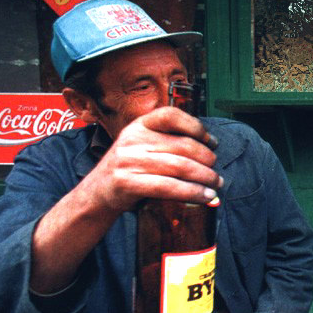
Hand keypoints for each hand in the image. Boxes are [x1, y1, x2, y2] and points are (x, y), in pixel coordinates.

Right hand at [87, 107, 222, 212]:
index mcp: (139, 125)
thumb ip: (167, 141)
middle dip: (207, 159)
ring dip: (205, 177)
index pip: (171, 115)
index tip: (212, 142)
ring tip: (216, 185)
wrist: (97, 193)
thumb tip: (209, 146)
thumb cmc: (129, 169)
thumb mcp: (142, 146)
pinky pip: (169, 187)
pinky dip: (192, 193)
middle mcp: (133, 139)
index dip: (196, 127)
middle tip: (216, 171)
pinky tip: (205, 196)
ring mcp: (129, 161)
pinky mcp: (128, 183)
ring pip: (180, 167)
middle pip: (182, 146)